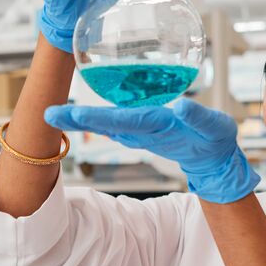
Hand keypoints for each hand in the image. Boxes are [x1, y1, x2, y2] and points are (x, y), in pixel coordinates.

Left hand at [44, 98, 259, 203]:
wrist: (214, 160)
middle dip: (77, 120)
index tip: (73, 114)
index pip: (123, 120)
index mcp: (159, 126)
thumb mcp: (215, 127)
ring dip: (81, 121)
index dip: (98, 118)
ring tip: (55, 115)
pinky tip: (78, 117)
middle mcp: (144, 130)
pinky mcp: (143, 131)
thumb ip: (200, 117)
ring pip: (107, 124)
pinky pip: (115, 124)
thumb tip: (182, 106)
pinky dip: (95, 120)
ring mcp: (141, 133)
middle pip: (106, 124)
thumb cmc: (217, 140)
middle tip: (48, 114)